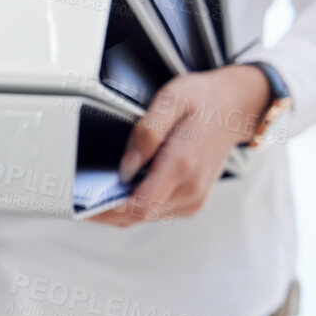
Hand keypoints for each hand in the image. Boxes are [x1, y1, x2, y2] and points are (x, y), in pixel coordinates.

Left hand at [89, 64, 269, 227]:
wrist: (237, 106)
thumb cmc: (204, 100)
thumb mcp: (172, 99)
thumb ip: (146, 133)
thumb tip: (126, 166)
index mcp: (182, 164)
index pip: (138, 205)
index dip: (106, 211)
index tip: (83, 206)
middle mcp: (190, 188)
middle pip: (137, 216)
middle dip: (106, 212)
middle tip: (79, 202)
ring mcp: (193, 198)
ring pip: (145, 217)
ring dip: (119, 210)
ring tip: (94, 195)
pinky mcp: (193, 200)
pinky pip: (156, 211)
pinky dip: (135, 206)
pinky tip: (121, 191)